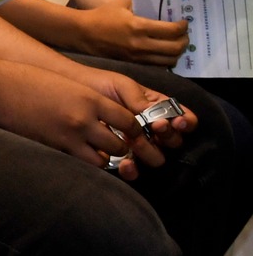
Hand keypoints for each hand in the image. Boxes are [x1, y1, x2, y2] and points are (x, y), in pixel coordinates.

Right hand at [0, 62, 152, 178]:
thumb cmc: (28, 80)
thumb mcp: (67, 84)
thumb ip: (89, 100)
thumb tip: (106, 116)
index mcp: (90, 98)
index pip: (129, 121)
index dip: (135, 130)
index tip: (131, 132)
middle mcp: (84, 119)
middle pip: (122, 145)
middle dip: (123, 148)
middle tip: (118, 146)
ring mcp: (68, 136)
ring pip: (103, 160)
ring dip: (104, 158)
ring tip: (98, 153)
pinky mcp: (52, 148)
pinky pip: (80, 164)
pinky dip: (84, 163)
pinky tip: (80, 156)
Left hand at [55, 61, 196, 158]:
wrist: (70, 92)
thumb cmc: (98, 85)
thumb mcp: (122, 86)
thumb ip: (140, 100)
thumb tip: (158, 117)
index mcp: (158, 110)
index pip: (184, 120)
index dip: (185, 122)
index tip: (176, 121)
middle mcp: (152, 129)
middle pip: (173, 141)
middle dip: (167, 136)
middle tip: (155, 127)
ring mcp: (137, 145)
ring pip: (155, 158)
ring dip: (151, 154)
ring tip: (137, 144)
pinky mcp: (118, 157)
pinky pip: (132, 169)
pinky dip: (132, 169)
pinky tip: (125, 164)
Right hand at [65, 3, 189, 66]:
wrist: (83, 33)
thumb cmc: (102, 15)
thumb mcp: (121, 2)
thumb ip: (141, 0)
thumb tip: (158, 1)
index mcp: (138, 26)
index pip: (171, 30)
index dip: (182, 27)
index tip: (184, 23)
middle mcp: (140, 44)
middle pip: (174, 48)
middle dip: (184, 41)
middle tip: (184, 34)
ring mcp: (137, 57)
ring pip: (169, 61)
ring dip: (177, 53)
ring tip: (177, 45)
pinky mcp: (133, 64)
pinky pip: (157, 66)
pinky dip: (165, 60)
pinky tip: (164, 53)